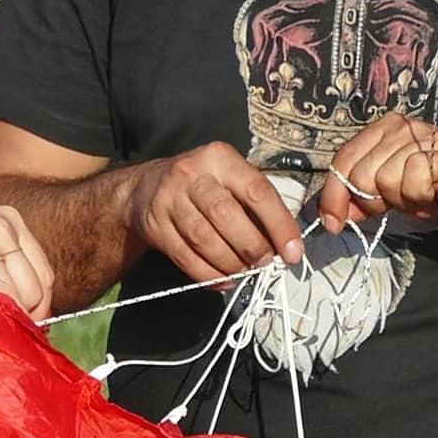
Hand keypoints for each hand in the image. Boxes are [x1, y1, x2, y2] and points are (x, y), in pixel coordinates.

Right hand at [0, 206, 54, 319]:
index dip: (39, 305)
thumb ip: (5, 265)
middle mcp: (2, 226)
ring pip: (19, 297)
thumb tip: (37, 311)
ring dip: (6, 316)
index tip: (26, 322)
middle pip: (37, 288)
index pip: (44, 273)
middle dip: (27, 314)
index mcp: (9, 220)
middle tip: (3, 327)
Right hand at [125, 142, 304, 284]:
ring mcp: (169, 199)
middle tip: (265, 263)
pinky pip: (185, 257)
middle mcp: (192, 174)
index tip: (293, 252)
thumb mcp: (228, 177)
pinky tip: (223, 279)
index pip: (257, 192)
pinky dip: (208, 275)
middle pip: (227, 215)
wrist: (144, 188)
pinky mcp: (155, 225)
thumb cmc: (200, 184)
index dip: (279, 225)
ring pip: (204, 239)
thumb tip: (284, 244)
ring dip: (230, 263)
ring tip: (244, 271)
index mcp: (220, 158)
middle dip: (252, 247)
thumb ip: (255, 203)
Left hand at [316, 113, 437, 235]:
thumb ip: (363, 196)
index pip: (343, 160)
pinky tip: (436, 193)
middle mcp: (400, 128)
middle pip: (359, 174)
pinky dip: (420, 198)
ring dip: (402, 200)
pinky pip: (411, 183)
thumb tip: (333, 214)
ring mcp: (421, 138)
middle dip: (372, 201)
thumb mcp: (393, 194)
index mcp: (384, 130)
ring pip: (383, 180)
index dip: (333, 195)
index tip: (332, 222)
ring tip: (423, 195)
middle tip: (399, 205)